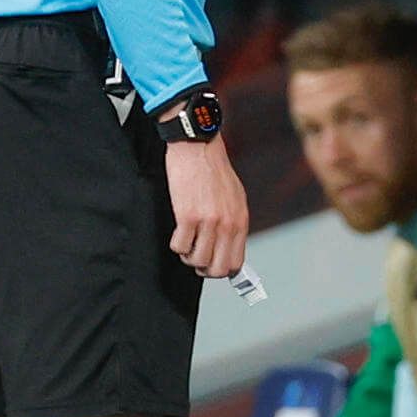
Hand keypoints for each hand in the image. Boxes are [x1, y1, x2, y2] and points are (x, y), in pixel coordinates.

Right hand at [164, 130, 248, 277]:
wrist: (198, 147)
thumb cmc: (214, 171)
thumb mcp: (235, 197)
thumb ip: (234, 223)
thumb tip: (228, 248)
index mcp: (241, 220)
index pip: (236, 263)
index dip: (221, 269)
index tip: (211, 263)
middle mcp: (227, 224)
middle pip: (217, 269)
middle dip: (204, 268)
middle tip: (196, 255)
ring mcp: (208, 221)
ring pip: (197, 261)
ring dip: (188, 256)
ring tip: (186, 240)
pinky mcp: (187, 215)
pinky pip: (179, 246)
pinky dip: (176, 243)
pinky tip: (178, 229)